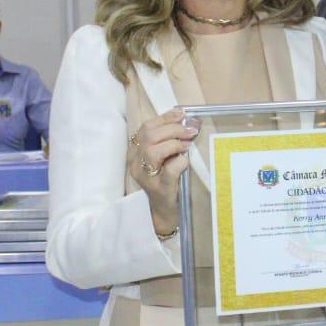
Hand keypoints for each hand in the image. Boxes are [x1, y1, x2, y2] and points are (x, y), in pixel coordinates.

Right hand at [126, 110, 199, 235]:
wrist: (163, 212)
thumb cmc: (165, 181)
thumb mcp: (163, 158)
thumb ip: (168, 141)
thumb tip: (187, 122)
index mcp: (135, 153)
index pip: (145, 128)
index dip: (164, 118)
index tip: (181, 113)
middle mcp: (136, 164)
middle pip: (149, 136)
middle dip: (172, 129)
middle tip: (190, 131)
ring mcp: (146, 177)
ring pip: (153, 150)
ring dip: (174, 143)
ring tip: (187, 145)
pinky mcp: (159, 188)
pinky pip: (169, 170)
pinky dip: (180, 162)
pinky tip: (185, 161)